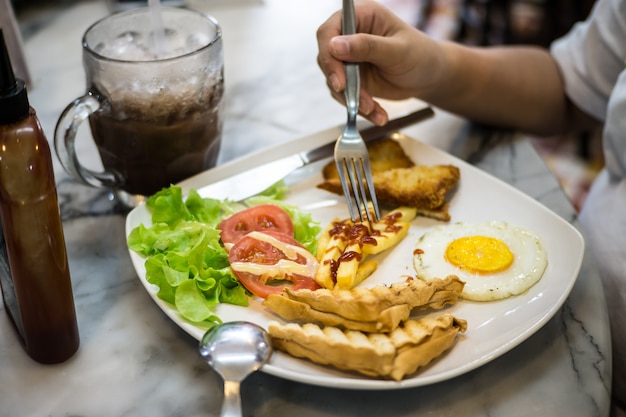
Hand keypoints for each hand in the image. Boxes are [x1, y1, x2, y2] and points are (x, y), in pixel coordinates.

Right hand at [316, 1, 440, 125]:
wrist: (429, 77)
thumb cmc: (420, 55)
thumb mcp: (397, 50)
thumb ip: (367, 46)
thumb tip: (334, 45)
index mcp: (361, 17)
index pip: (330, 31)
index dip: (328, 54)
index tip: (339, 79)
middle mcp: (350, 36)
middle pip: (327, 58)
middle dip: (340, 82)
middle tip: (354, 100)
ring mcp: (349, 59)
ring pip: (334, 81)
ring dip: (352, 99)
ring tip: (373, 109)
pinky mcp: (351, 79)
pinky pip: (345, 95)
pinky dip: (358, 107)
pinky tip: (377, 114)